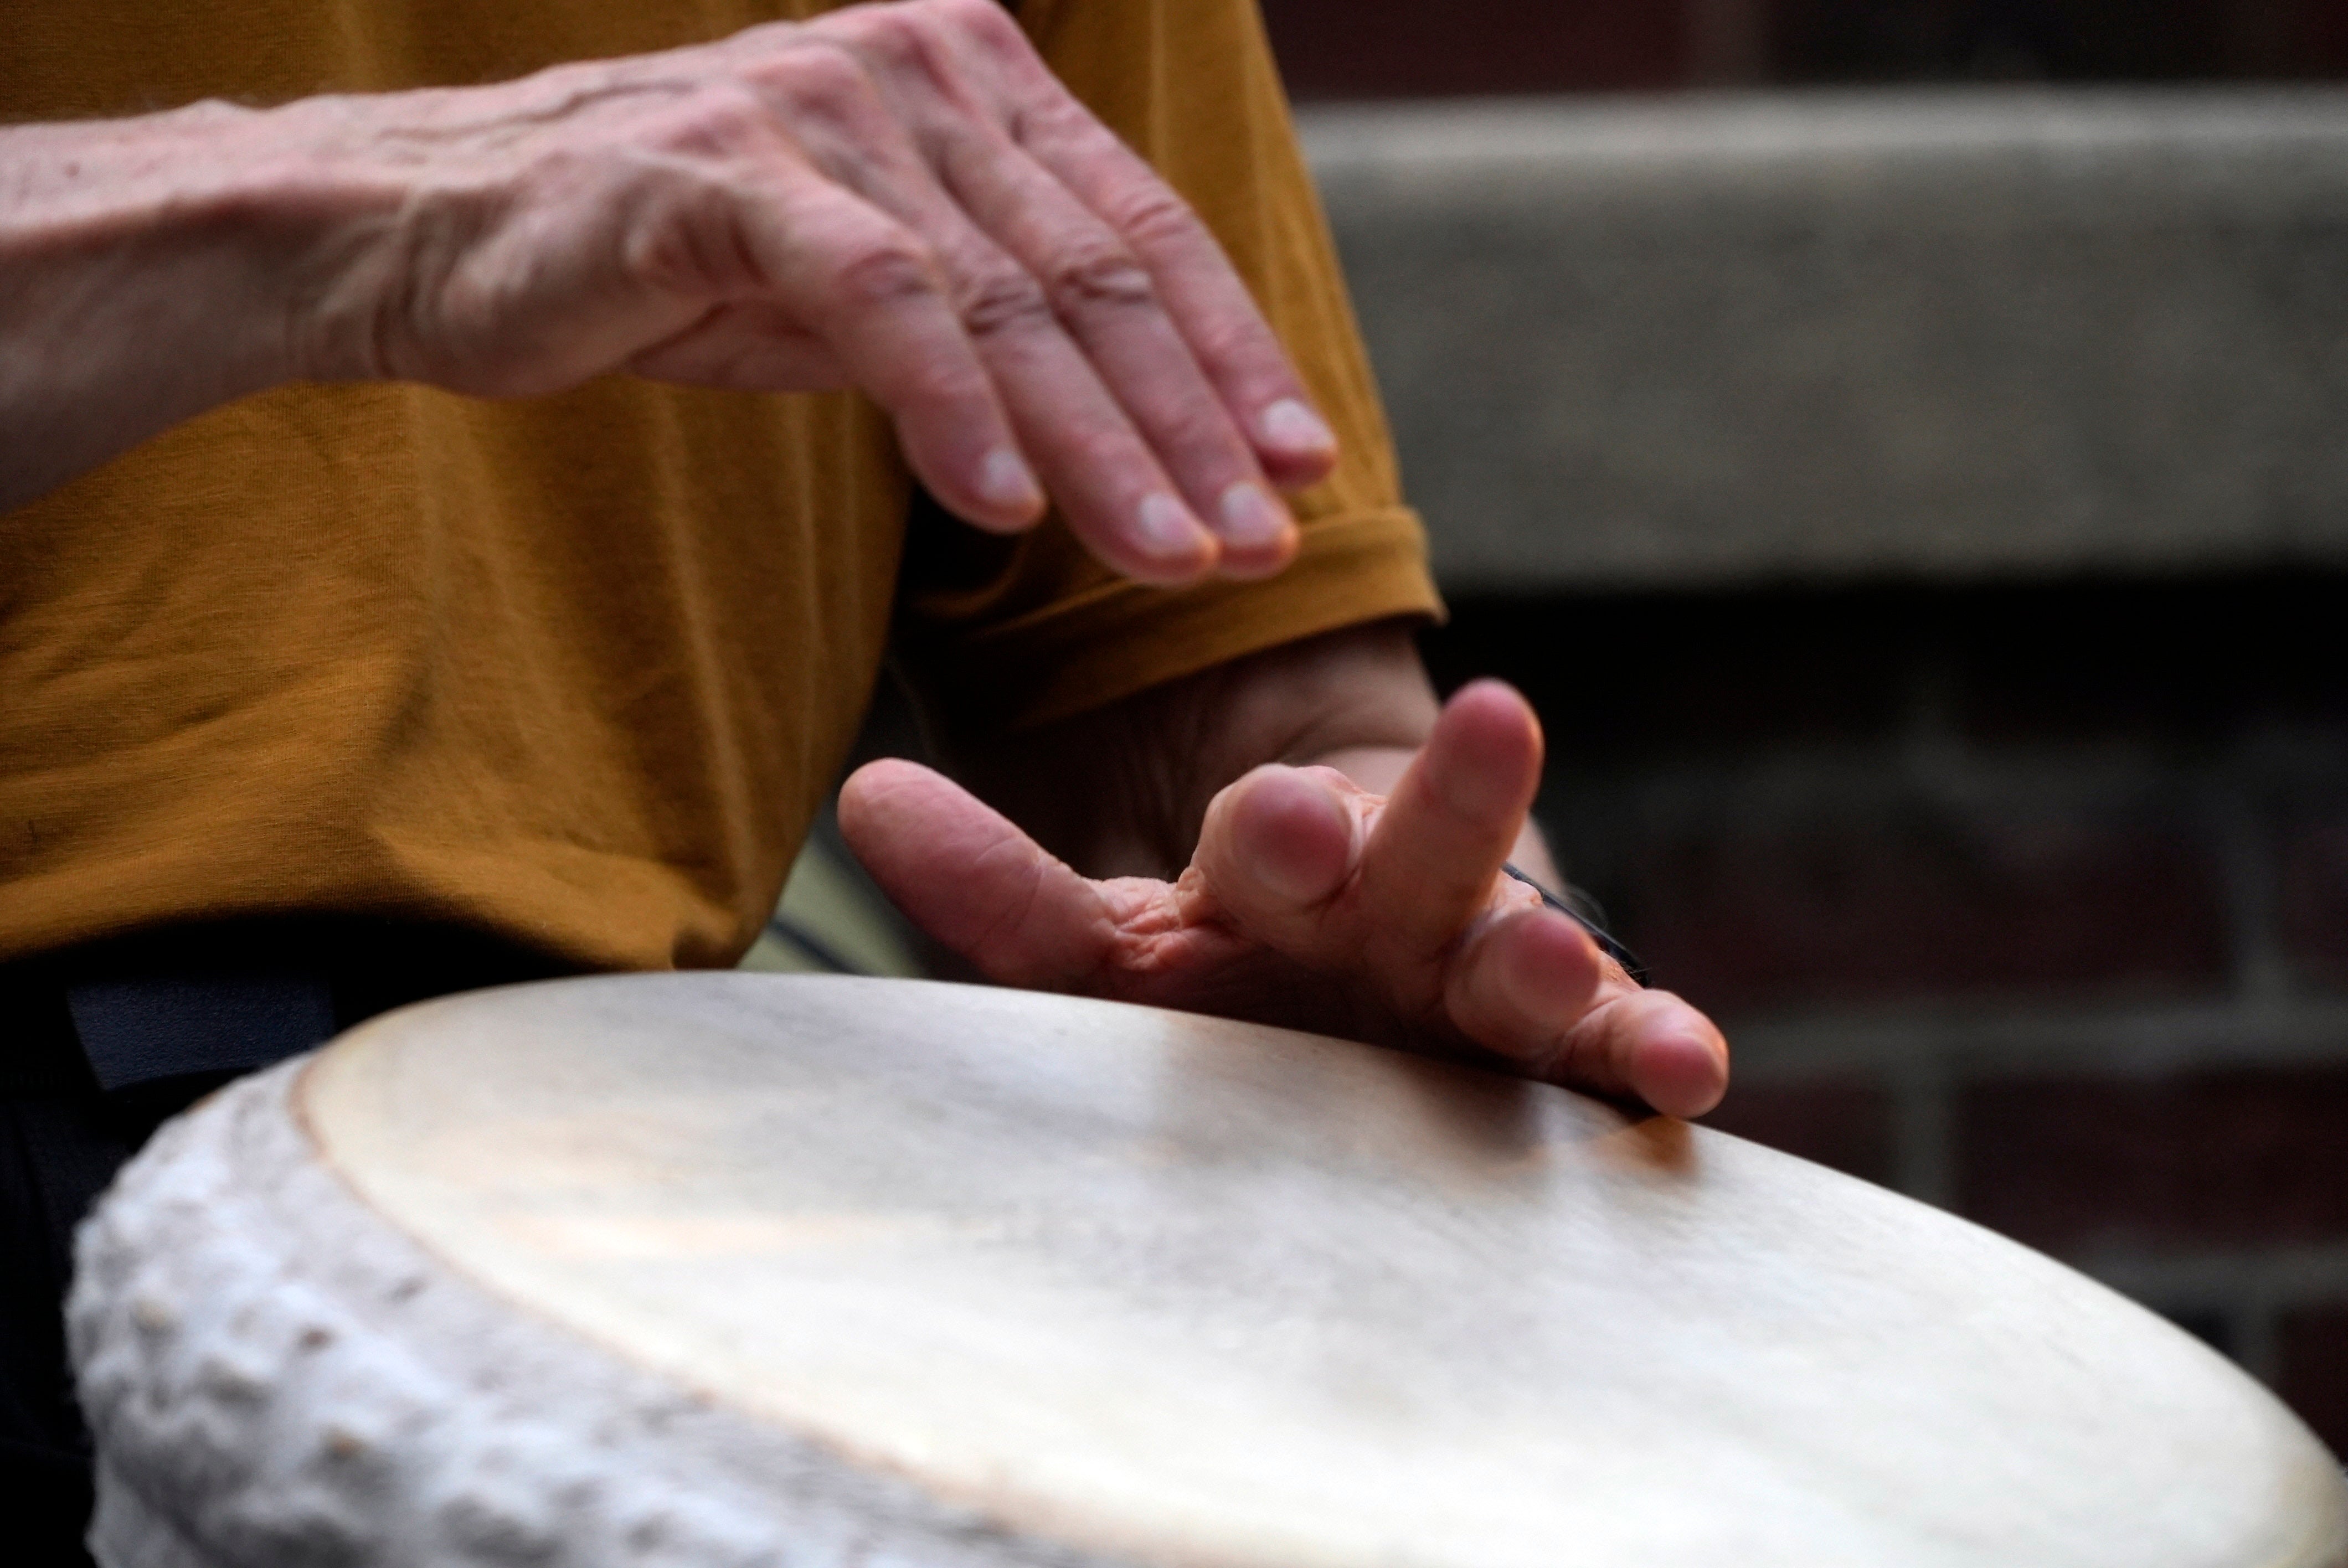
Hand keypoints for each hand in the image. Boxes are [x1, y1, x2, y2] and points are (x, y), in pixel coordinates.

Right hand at [280, 0, 1328, 581]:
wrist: (444, 228)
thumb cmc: (671, 266)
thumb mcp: (867, 286)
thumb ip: (991, 316)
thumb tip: (1139, 413)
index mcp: (972, 78)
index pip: (1140, 231)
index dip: (1233, 357)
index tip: (1302, 471)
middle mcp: (917, 66)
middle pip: (1097, 271)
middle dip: (1190, 426)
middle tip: (1258, 549)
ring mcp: (824, 106)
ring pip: (1007, 295)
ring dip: (1099, 446)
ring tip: (1171, 560)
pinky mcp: (727, 168)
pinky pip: (877, 300)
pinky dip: (950, 409)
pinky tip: (1000, 512)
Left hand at [837, 680, 1729, 1116]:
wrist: (1349, 1002)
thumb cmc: (1219, 971)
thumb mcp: (1099, 940)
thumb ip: (995, 886)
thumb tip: (862, 792)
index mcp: (1269, 874)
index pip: (1266, 839)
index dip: (1275, 835)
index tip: (1283, 821)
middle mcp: (1382, 916)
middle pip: (1415, 856)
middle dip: (1446, 810)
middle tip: (1485, 739)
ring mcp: (1471, 983)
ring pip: (1517, 952)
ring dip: (1545, 947)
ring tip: (1559, 954)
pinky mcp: (1553, 1056)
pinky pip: (1610, 1054)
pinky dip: (1654, 1049)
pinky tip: (1690, 1067)